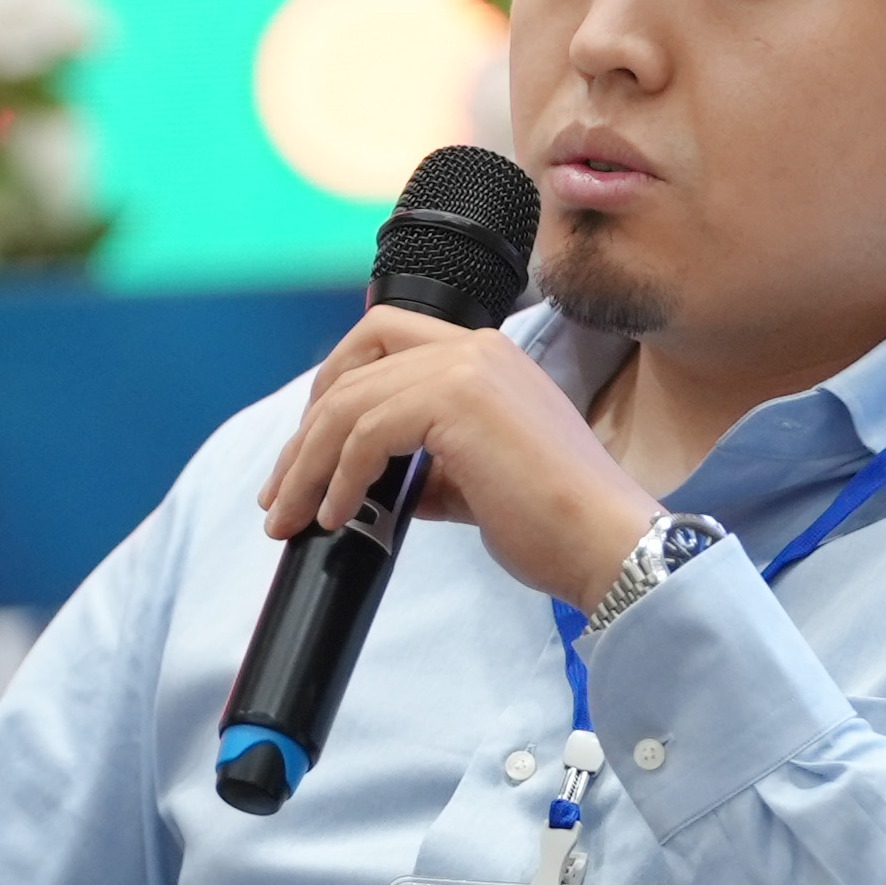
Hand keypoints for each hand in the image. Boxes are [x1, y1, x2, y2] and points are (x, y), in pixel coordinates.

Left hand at [259, 308, 660, 609]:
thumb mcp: (475, 482)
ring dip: (306, 464)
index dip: (334, 388)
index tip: (307, 448)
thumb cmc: (555, 522)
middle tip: (281, 492)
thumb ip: (426, 466)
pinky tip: (337, 516)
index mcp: (485, 357)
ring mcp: (467, 367)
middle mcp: (475, 347)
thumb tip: (369, 483)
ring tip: (291, 516)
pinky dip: (338, 478)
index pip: (384, 339)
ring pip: (349, 402)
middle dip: (304, 432)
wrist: (605, 544)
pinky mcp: (456, 401)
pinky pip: (366, 433)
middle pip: (354, 364)